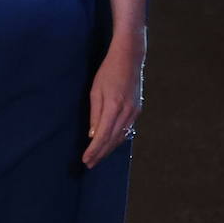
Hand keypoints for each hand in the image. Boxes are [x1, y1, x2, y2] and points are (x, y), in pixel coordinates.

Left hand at [82, 38, 144, 168]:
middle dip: (100, 154)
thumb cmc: (108, 71)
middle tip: (89, 164)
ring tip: (98, 157)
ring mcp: (134, 112)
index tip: (86, 159)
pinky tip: (110, 144)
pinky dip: (117, 139)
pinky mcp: (137, 109)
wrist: (130, 58)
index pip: (103, 136)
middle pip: (112, 140)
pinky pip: (127, 129)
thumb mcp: (96, 91)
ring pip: (121, 137)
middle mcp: (127, 112)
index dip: (94, 150)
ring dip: (109, 149)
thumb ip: (95, 114)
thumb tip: (93, 135)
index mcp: (114, 107)